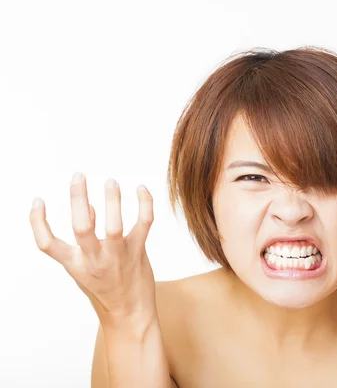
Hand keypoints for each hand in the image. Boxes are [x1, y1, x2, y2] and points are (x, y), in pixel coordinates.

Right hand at [30, 172, 156, 327]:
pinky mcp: (138, 253)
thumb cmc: (106, 288)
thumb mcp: (85, 267)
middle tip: (78, 175)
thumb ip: (84, 238)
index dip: (37, 222)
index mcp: (74, 264)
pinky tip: (141, 189)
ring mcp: (117, 257)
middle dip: (77, 198)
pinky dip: (144, 204)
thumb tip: (88, 204)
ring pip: (114, 226)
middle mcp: (94, 260)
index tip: (38, 200)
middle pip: (81, 227)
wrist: (129, 314)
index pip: (46, 244)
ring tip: (111, 181)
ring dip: (113, 200)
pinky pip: (144, 224)